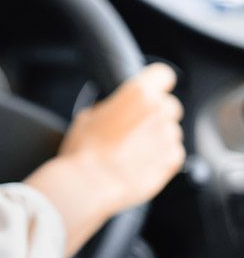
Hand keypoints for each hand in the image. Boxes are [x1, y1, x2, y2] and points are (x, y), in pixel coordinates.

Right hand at [25, 63, 184, 256]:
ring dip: (157, 137)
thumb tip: (115, 111)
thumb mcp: (87, 117)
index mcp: (138, 94)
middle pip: (170, 104)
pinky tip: (139, 163)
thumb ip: (111, 108)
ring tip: (133, 150)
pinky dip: (161, 157)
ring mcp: (169, 136)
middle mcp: (159, 111)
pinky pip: (173, 152)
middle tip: (135, 126)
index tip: (151, 90)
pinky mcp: (173, 160)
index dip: (156, 83)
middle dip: (156, 113)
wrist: (90, 183)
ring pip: (170, 130)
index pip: (163, 74)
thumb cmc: (84, 150)